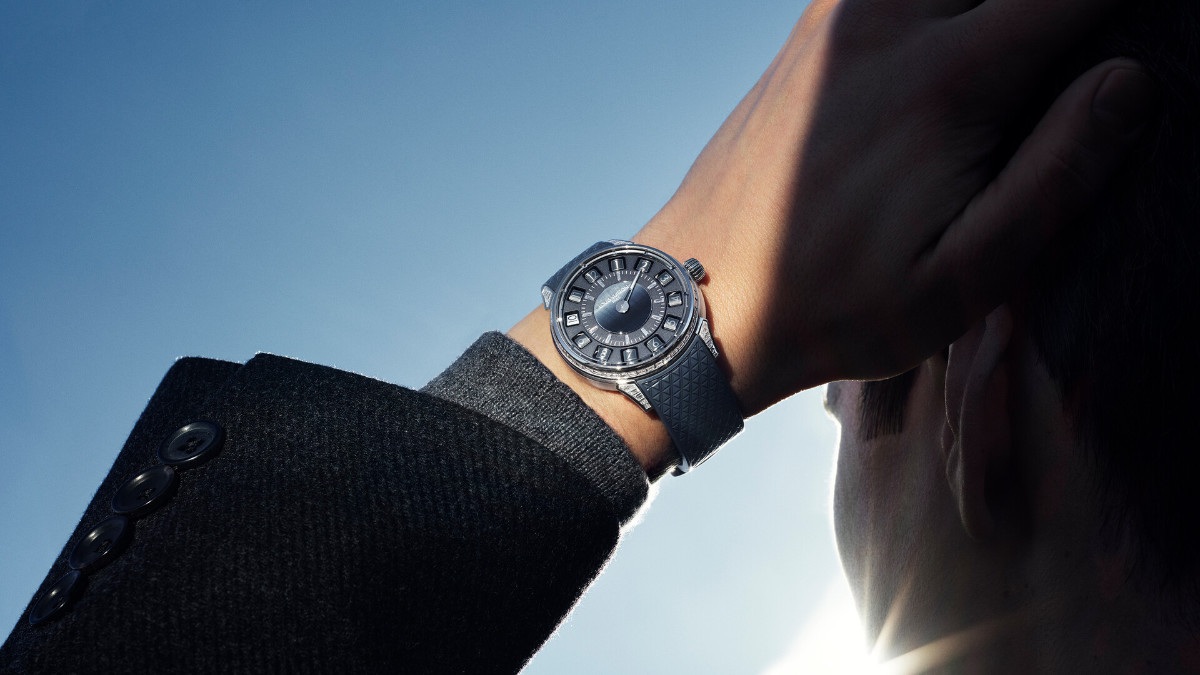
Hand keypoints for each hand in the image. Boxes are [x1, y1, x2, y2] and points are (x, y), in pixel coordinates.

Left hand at [512, 0, 1153, 469]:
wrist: (698, 299)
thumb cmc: (831, 308)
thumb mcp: (960, 280)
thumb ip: (1055, 175)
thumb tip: (1131, 82)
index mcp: (946, 84)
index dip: (1119, 7)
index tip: (1145, 32)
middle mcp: (887, 25)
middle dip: (1050, 8)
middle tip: (1060, 59)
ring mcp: (838, 19)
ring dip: (984, 7)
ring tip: (1012, 56)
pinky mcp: (809, 32)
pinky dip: (932, 7)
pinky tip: (945, 45)